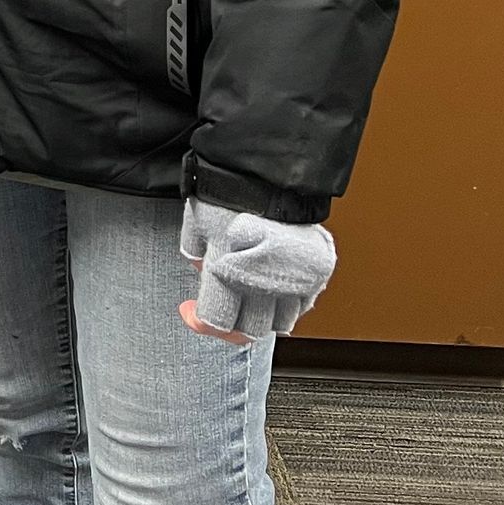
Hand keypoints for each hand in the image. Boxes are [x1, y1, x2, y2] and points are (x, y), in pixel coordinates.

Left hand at [178, 198, 336, 341]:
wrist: (277, 174)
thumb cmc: (234, 192)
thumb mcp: (198, 217)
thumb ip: (194, 249)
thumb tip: (200, 267)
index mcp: (227, 271)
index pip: (215, 321)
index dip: (197, 321)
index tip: (189, 310)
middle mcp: (262, 284)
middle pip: (248, 330)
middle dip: (230, 322)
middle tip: (222, 306)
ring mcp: (292, 283)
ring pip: (277, 323)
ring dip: (260, 316)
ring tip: (248, 296)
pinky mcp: (314, 277)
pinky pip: (301, 307)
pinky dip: (286, 304)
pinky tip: (273, 287)